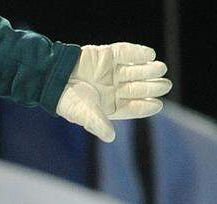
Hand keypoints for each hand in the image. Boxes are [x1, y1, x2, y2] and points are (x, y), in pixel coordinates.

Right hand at [57, 43, 172, 142]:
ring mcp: (111, 71)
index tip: (158, 104)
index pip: (132, 107)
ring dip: (149, 70)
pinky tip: (150, 56)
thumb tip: (110, 137)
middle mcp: (113, 88)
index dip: (146, 106)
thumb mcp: (82, 114)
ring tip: (160, 69)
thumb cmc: (67, 100)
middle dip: (151, 87)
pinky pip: (126, 53)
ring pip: (135, 70)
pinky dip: (138, 53)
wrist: (52, 77)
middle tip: (165, 85)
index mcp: (109, 105)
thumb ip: (97, 124)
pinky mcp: (107, 55)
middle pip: (137, 88)